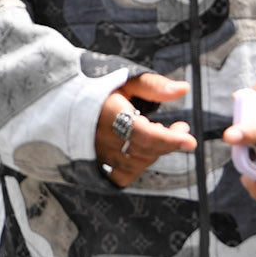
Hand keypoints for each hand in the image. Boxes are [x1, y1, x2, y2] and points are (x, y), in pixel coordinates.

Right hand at [97, 73, 196, 188]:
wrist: (66, 102)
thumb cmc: (98, 88)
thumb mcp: (126, 79)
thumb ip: (154, 85)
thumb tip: (183, 89)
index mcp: (108, 114)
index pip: (143, 133)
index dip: (168, 139)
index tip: (189, 140)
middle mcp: (101, 137)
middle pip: (145, 150)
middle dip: (169, 141)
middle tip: (180, 128)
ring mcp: (97, 154)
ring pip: (137, 164)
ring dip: (155, 151)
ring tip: (156, 132)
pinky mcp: (95, 166)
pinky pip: (123, 176)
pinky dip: (138, 165)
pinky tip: (142, 150)